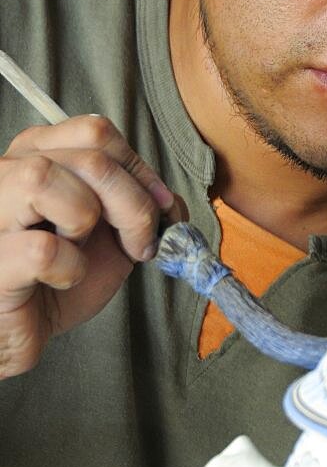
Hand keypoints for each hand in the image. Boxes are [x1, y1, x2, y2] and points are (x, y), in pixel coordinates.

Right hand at [0, 115, 183, 378]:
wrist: (17, 333)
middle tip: (138, 246)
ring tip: (76, 253)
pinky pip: (41, 248)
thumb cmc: (56, 283)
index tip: (158, 209)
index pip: (97, 132)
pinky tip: (57, 281)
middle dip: (134, 206)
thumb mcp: (109, 239)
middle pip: (89, 157)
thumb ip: (139, 210)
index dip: (139, 171)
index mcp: (35, 155)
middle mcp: (4, 171)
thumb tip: (171, 202)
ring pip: (45, 179)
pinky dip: (68, 270)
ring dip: (85, 225)